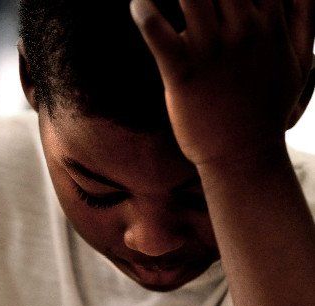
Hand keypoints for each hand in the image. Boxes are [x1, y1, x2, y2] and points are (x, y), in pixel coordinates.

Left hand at [131, 0, 314, 164]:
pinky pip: (158, 34)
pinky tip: (138, 5)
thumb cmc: (268, 111)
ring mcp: (214, 53)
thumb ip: (306, 17)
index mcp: (270, 23)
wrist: (244, 158)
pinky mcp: (183, 76)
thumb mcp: (301, 63)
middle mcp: (244, 31)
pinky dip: (145, 13)